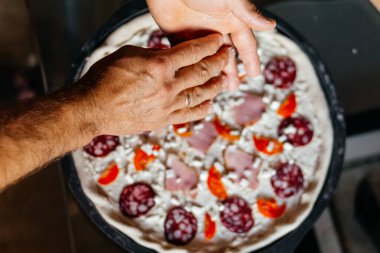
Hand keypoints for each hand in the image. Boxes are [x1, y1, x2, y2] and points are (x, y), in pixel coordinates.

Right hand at [77, 34, 230, 135]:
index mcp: (159, 65)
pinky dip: (202, 108)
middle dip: (219, 62)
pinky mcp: (163, 120)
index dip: (209, 45)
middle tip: (227, 56)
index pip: (193, 52)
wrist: (92, 108)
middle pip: (202, 72)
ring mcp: (167, 105)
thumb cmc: (104, 78)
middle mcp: (167, 85)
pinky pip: (190, 114)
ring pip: (200, 94)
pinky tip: (209, 104)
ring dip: (215, 85)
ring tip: (223, 80)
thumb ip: (154, 55)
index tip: (219, 41)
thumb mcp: (129, 55)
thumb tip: (170, 56)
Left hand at [147, 0, 275, 89]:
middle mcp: (216, 27)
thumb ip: (248, 14)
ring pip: (208, 58)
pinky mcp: (179, 36)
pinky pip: (188, 55)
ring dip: (212, 72)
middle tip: (233, 87)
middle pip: (226, 55)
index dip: (250, 59)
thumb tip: (270, 25)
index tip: (255, 73)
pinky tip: (195, 79)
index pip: (244, 44)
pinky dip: (192, 67)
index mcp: (231, 19)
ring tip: (215, 87)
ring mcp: (198, 33)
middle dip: (231, 71)